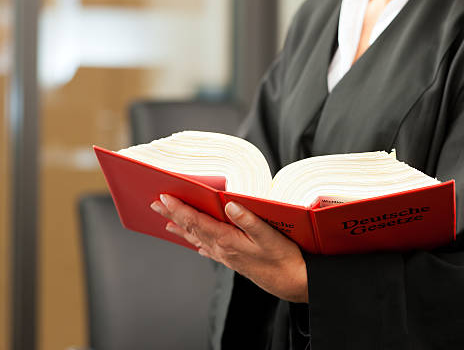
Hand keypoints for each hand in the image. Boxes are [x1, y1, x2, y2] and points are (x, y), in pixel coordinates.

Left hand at [150, 194, 308, 302]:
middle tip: (155, 205)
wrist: (292, 282)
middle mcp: (223, 249)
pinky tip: (197, 244)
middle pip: (192, 229)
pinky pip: (210, 249)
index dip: (179, 209)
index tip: (164, 197)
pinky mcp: (234, 260)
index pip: (197, 221)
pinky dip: (199, 243)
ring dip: (182, 229)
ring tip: (167, 223)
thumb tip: (230, 204)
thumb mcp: (269, 236)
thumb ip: (248, 220)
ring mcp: (227, 256)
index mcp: (228, 240)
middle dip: (173, 216)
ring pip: (198, 239)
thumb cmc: (284, 259)